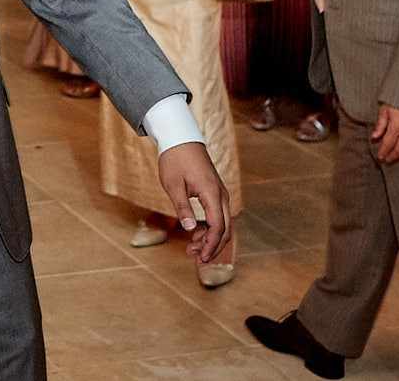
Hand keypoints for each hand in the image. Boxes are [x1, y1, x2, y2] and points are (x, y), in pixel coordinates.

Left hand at [156, 142, 232, 263]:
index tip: (200, 259)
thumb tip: (188, 229)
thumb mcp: (173, 185)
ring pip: (223, 224)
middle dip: (212, 247)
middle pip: (225, 229)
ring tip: (191, 249)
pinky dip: (210, 228)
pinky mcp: (215, 193)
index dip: (210, 246)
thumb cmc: (175, 160)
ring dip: (210, 239)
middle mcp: (221, 195)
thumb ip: (182, 208)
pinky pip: (218, 216)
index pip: (218, 227)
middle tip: (197, 260)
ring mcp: (220, 194)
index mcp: (212, 194)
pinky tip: (195, 235)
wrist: (181, 139)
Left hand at [371, 102, 398, 162]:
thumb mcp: (384, 110)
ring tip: (395, 158)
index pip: (388, 144)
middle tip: (386, 160)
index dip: (384, 152)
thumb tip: (374, 137)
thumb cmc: (397, 100)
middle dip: (392, 156)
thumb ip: (380, 125)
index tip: (380, 156)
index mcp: (396, 127)